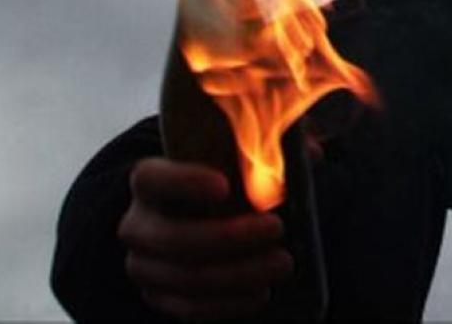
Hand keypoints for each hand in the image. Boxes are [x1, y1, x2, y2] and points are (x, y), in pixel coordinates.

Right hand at [117, 158, 293, 320]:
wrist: (200, 218)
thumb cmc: (224, 181)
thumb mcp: (241, 156)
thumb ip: (269, 145)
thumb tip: (312, 152)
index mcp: (150, 181)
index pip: (151, 178)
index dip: (183, 182)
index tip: (224, 186)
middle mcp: (139, 224)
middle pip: (173, 238)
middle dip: (229, 238)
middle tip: (278, 228)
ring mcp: (145, 266)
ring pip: (185, 278)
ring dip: (238, 274)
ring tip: (283, 263)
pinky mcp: (160, 297)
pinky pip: (189, 309)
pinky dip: (227, 304)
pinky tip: (261, 293)